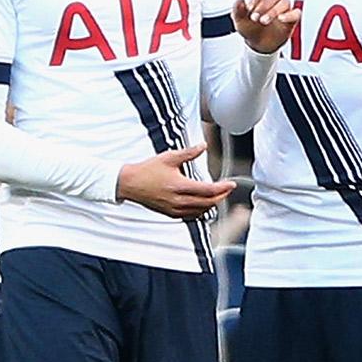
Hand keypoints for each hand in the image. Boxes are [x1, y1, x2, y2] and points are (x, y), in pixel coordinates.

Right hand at [116, 143, 236, 219]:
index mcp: (179, 186)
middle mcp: (178, 200)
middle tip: (228, 189)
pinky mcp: (170, 213)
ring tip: (218, 195)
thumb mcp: (169, 157)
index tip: (231, 184)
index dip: (223, 188)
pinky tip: (203, 204)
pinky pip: (191, 216)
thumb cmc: (148, 170)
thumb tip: (204, 145)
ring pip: (201, 211)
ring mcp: (174, 209)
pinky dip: (201, 210)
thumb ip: (189, 153)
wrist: (130, 184)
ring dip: (212, 204)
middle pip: (208, 203)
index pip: (208, 190)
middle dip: (221, 196)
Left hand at [231, 0, 299, 53]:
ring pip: (284, 2)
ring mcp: (283, 8)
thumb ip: (238, 9)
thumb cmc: (250, 28)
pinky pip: (296, 13)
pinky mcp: (291, 19)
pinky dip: (289, 15)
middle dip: (263, 5)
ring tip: (263, 21)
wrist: (257, 44)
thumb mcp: (239, 20)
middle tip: (254, 16)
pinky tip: (281, 19)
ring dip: (273, 11)